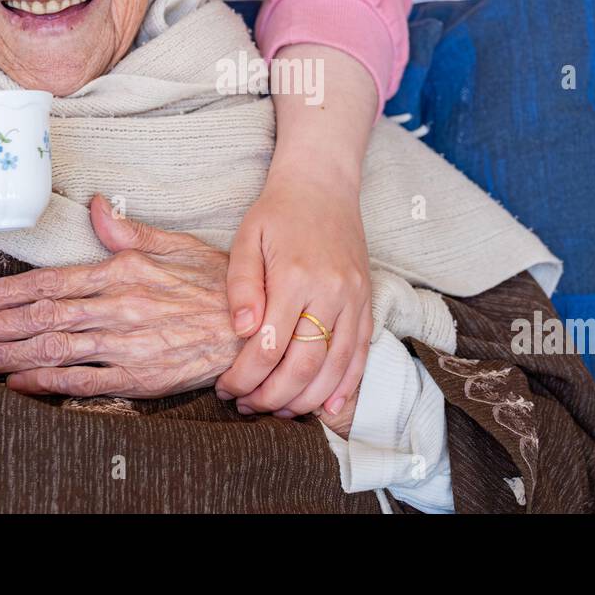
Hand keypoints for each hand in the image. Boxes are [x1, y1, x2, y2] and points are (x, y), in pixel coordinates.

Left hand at [0, 195, 241, 398]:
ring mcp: (126, 343)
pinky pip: (82, 381)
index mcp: (123, 271)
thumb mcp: (176, 244)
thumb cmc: (219, 285)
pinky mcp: (139, 375)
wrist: (257, 326)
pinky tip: (16, 384)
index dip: (8, 292)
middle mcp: (118, 306)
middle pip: (41, 316)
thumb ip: (129, 230)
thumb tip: (95, 205)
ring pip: (52, 348)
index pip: (53, 281)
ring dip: (6, 355)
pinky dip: (45, 383)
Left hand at [215, 168, 373, 418]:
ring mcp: (354, 298)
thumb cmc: (278, 213)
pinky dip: (346, 385)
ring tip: (277, 410)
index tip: (226, 388)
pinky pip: (361, 352)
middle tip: (247, 406)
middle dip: (272, 396)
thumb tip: (242, 330)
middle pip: (304, 365)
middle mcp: (331, 291)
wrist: (323, 185)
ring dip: (305, 399)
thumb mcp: (247, 239)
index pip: (268, 346)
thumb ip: (241, 285)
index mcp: (295, 276)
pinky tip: (327, 407)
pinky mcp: (367, 301)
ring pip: (335, 367)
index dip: (245, 376)